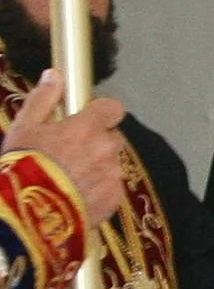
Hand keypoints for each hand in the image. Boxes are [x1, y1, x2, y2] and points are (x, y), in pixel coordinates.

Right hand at [2, 73, 125, 222]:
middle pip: (111, 137)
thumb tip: (55, 75)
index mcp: (88, 127)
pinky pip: (112, 187)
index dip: (102, 112)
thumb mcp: (24, 127)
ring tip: (69, 178)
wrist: (29, 214)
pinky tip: (76, 195)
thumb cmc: (24, 166)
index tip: (88, 118)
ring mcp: (113, 175)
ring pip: (112, 163)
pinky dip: (99, 189)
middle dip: (96, 142)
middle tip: (69, 153)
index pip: (113, 108)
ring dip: (97, 166)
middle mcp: (107, 148)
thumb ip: (43, 99)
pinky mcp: (114, 199)